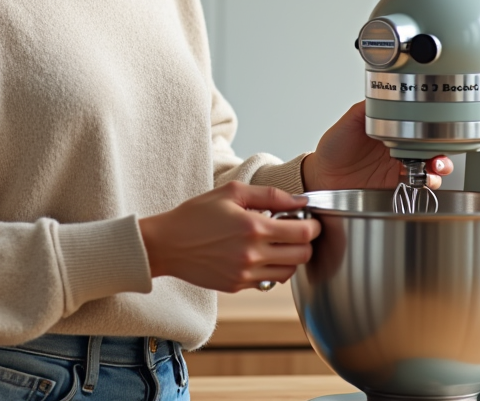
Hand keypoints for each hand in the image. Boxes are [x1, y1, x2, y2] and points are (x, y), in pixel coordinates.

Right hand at [138, 183, 320, 292]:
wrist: (166, 244)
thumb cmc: (196, 214)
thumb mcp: (232, 193)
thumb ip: (271, 195)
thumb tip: (300, 201)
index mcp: (253, 228)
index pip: (303, 234)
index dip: (313, 226)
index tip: (309, 220)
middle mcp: (253, 255)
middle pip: (302, 255)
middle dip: (306, 242)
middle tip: (294, 230)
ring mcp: (245, 274)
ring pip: (289, 272)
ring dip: (291, 257)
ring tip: (276, 242)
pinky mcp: (237, 286)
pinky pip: (268, 281)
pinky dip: (271, 268)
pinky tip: (259, 253)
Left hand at [301, 101, 453, 191]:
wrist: (323, 175)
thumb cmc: (334, 148)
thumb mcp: (348, 122)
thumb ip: (366, 109)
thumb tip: (381, 93)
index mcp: (391, 129)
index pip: (419, 123)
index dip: (433, 125)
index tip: (439, 126)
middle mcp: (399, 147)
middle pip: (432, 145)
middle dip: (444, 147)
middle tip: (440, 150)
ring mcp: (400, 166)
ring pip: (432, 165)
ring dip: (441, 165)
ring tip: (436, 165)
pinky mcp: (397, 184)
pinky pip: (421, 184)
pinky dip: (429, 182)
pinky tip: (425, 179)